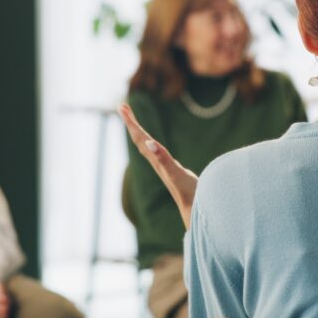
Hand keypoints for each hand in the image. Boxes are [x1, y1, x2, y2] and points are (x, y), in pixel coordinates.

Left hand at [119, 104, 198, 228]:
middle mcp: (157, 162)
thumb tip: (148, 144)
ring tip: (133, 122)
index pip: (140, 138)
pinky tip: (152, 145)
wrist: (195, 211)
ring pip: (146, 146)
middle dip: (131, 123)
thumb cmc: (188, 193)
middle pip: (140, 140)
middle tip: (123, 107)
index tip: (122, 107)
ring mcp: (163, 167)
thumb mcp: (175, 173)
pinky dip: (152, 144)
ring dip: (139, 132)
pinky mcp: (171, 170)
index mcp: (156, 160)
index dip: (131, 122)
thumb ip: (163, 158)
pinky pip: (156, 153)